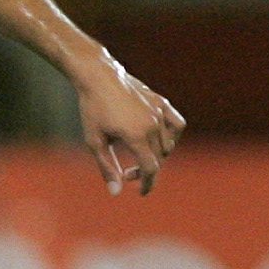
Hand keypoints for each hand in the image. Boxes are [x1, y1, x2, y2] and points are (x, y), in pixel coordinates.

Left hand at [76, 60, 184, 195]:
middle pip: (159, 158)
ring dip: (156, 156)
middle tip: (126, 174)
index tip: (142, 192)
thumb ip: (107, 167)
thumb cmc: (92, 109)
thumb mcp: (94, 141)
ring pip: (168, 144)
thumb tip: (116, 192)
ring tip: (138, 155)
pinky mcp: (161, 102)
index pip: (151, 168)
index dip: (148, 184)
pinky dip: (172, 135)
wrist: (98, 76)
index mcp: (136, 136)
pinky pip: (177, 124)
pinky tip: (161, 139)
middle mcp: (152, 125)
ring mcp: (159, 112)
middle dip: (145, 171)